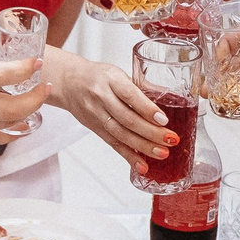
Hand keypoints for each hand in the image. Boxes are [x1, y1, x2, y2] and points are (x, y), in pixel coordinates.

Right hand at [0, 42, 44, 145]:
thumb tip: (5, 62)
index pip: (2, 74)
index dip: (25, 69)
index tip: (37, 63)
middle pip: (10, 107)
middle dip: (35, 98)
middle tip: (46, 87)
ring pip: (3, 125)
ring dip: (26, 116)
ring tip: (37, 105)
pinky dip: (8, 133)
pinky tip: (20, 126)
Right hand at [49, 50, 180, 170]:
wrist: (69, 83)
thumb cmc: (98, 76)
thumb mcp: (119, 73)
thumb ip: (142, 87)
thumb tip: (170, 97)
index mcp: (111, 79)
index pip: (130, 95)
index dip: (147, 108)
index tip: (164, 119)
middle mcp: (102, 98)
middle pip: (127, 118)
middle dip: (151, 132)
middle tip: (170, 140)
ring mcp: (97, 115)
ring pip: (120, 134)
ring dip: (143, 147)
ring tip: (162, 154)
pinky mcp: (95, 129)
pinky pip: (113, 144)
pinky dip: (129, 156)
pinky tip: (142, 165)